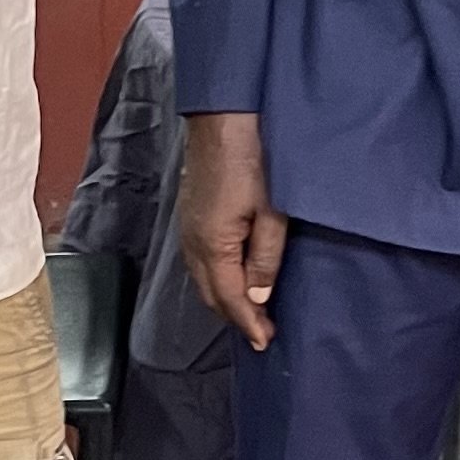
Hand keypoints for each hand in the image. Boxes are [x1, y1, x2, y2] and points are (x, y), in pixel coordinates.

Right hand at [180, 112, 288, 350]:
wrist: (222, 117)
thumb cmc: (253, 159)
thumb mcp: (272, 211)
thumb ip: (266, 257)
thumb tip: (259, 296)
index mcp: (213, 245)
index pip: (230, 299)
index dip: (249, 324)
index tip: (267, 342)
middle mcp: (193, 243)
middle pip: (211, 295)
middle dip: (235, 316)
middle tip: (262, 331)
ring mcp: (187, 229)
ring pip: (202, 279)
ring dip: (225, 299)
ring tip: (251, 310)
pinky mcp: (190, 216)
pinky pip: (199, 262)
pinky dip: (216, 279)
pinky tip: (233, 277)